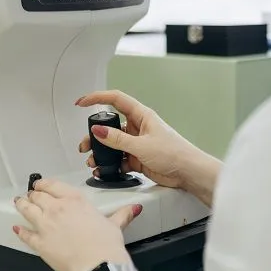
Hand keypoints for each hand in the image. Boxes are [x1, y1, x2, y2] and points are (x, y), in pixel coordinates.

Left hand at [13, 177, 140, 270]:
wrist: (98, 266)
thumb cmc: (106, 246)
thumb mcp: (115, 225)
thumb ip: (122, 214)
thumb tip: (133, 209)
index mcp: (75, 201)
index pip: (53, 185)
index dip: (44, 184)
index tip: (42, 185)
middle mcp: (57, 209)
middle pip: (37, 196)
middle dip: (33, 194)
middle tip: (31, 194)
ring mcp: (45, 225)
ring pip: (27, 209)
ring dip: (22, 205)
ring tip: (19, 203)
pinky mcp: (40, 243)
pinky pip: (25, 234)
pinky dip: (20, 231)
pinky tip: (17, 228)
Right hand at [76, 90, 221, 205]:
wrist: (188, 172)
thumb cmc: (175, 153)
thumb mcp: (141, 145)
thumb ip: (117, 139)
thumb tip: (98, 131)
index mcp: (141, 115)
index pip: (115, 100)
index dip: (97, 98)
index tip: (82, 103)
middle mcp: (138, 127)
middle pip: (110, 125)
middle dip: (95, 135)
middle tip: (85, 144)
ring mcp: (137, 143)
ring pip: (113, 144)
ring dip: (101, 152)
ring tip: (93, 161)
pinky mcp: (138, 158)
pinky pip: (119, 159)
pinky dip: (111, 165)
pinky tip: (105, 170)